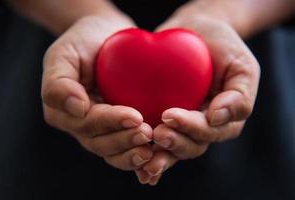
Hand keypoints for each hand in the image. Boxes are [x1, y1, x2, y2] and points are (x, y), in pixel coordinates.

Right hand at [42, 16, 153, 170]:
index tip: (135, 117)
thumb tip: (78, 109)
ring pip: (113, 150)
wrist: (104, 37)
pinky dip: (139, 152)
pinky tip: (157, 152)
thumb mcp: (63, 54)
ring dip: (132, 151)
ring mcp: (100, 128)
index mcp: (63, 112)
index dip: (110, 122)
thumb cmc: (82, 42)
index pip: (86, 123)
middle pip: (100, 142)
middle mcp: (80, 125)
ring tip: (153, 146)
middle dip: (124, 140)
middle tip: (147, 133)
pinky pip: (127, 146)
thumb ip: (59, 83)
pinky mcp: (118, 127)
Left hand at [136, 4, 259, 184]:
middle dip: (173, 144)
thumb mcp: (242, 67)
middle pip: (190, 146)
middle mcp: (203, 128)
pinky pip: (153, 138)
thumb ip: (239, 95)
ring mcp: (182, 125)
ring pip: (171, 149)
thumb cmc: (224, 48)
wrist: (197, 33)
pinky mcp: (161, 118)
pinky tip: (131, 157)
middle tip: (156, 135)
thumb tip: (217, 118)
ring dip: (158, 156)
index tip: (169, 115)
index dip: (190, 128)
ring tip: (141, 156)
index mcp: (224, 121)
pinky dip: (143, 150)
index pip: (208, 131)